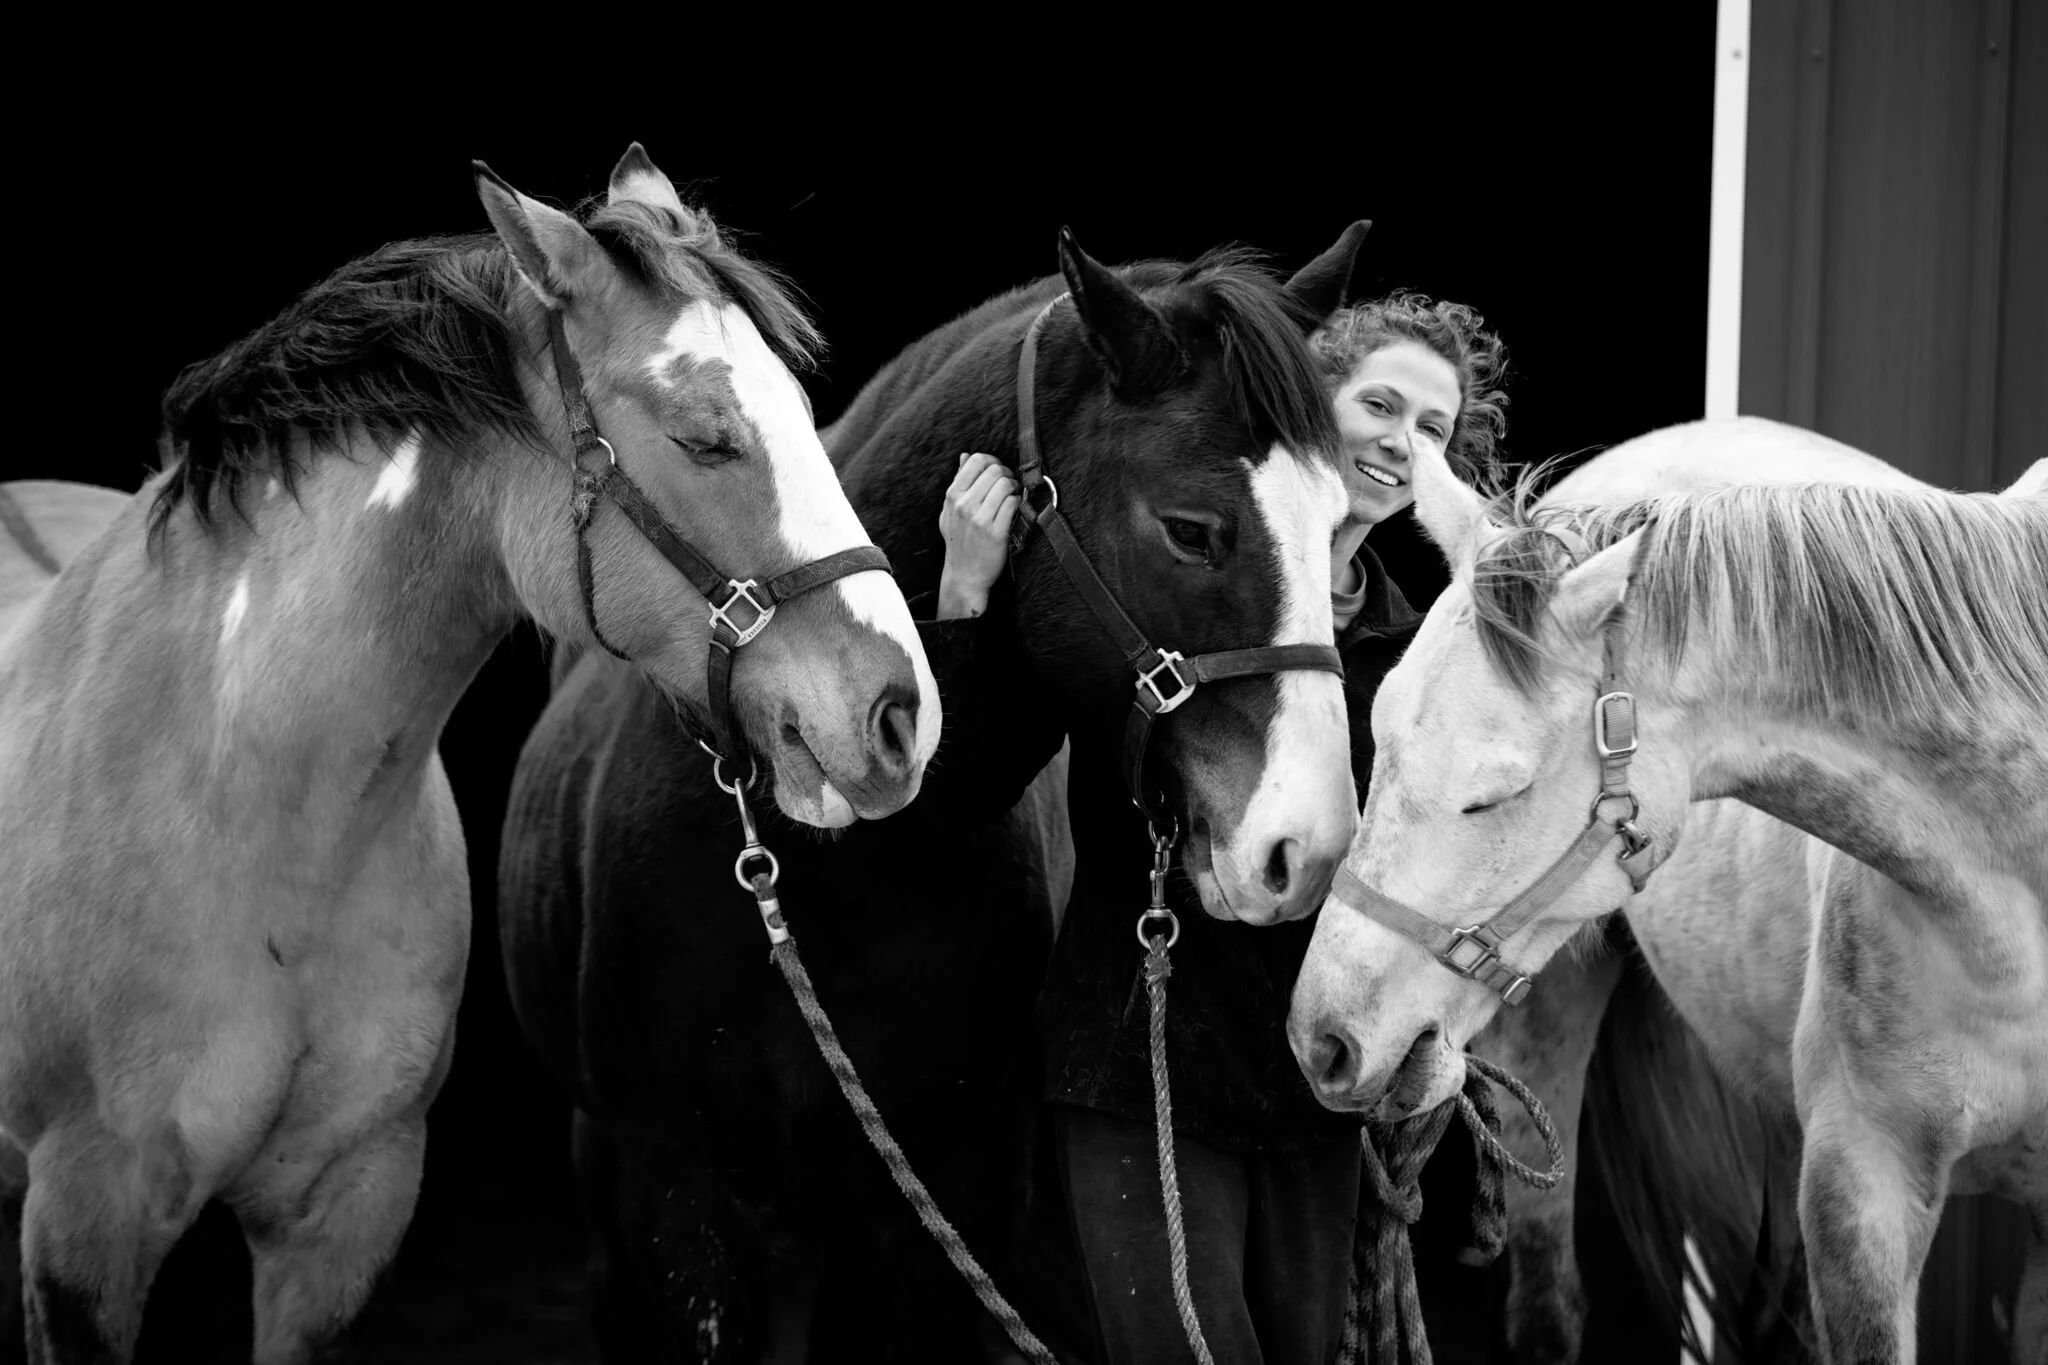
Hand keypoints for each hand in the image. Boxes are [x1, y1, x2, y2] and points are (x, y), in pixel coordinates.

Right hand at [936, 452, 1018, 619]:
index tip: (997, 471)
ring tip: (1012, 497)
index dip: (992, 461)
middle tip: (1009, 485)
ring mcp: (980, 519)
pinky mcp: (996, 532)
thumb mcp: (949, 511)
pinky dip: (1019, 503)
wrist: (964, 575)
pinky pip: (1014, 504)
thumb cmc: (958, 541)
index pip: (976, 460)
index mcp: (952, 496)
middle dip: (1006, 474)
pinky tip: (1015, 509)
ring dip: (1014, 488)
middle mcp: (964, 505)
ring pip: (1006, 485)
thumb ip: (958, 483)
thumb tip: (965, 456)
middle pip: (995, 470)